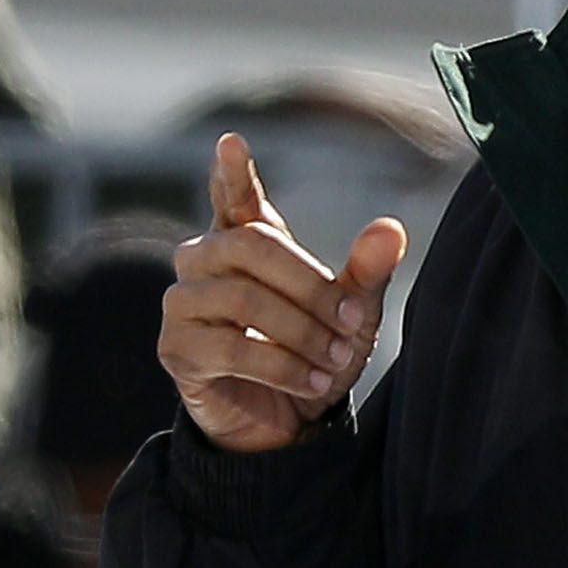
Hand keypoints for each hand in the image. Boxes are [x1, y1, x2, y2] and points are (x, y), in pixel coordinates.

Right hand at [162, 134, 406, 454]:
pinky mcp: (177, 350)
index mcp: (243, 239)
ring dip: (300, 332)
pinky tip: (312, 383)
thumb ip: (366, 272)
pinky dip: (282, 367)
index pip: (234, 198)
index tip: (232, 143)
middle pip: (251, 246)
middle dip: (310, 285)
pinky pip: (231, 347)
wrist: (285, 423)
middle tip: (350, 321)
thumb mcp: (350, 314)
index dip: (232, 173)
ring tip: (335, 360)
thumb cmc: (312, 352)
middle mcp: (203, 261)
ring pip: (243, 298)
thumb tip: (390, 229)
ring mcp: (182, 304)